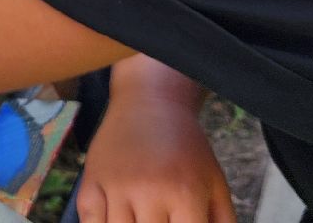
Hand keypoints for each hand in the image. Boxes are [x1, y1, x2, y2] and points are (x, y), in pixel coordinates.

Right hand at [75, 92, 236, 222]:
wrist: (150, 102)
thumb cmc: (186, 147)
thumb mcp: (214, 182)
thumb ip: (221, 222)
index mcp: (185, 192)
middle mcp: (148, 191)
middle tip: (159, 220)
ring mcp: (116, 187)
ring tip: (141, 218)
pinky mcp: (90, 181)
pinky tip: (116, 218)